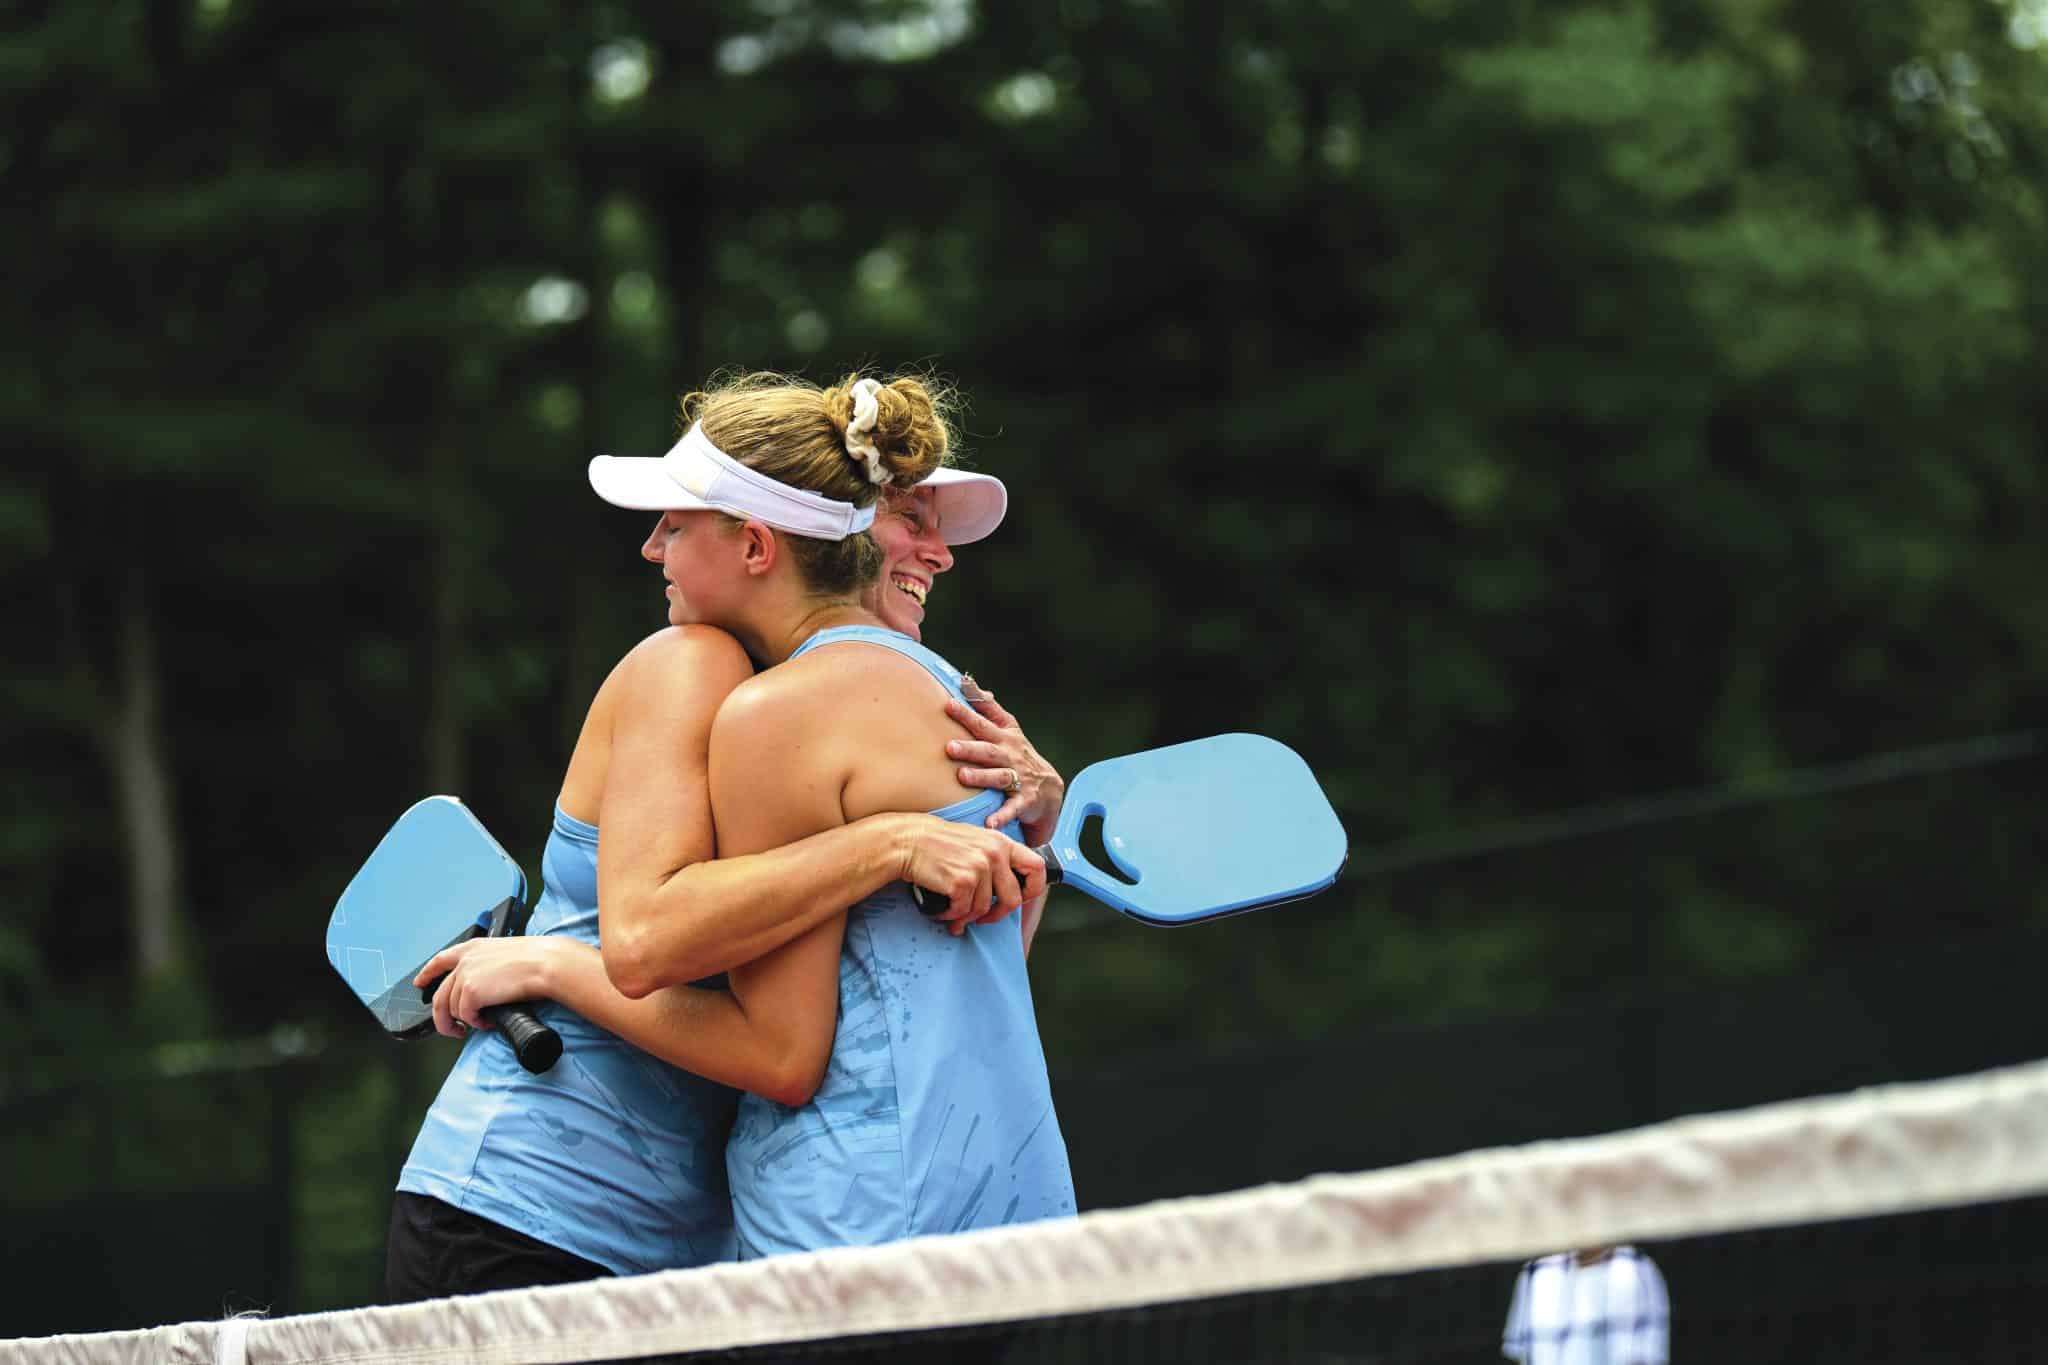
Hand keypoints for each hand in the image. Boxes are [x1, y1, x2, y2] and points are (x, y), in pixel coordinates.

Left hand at [413, 937, 567, 1037]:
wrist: (545, 963)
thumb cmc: (536, 959)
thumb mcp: (505, 954)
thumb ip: (488, 967)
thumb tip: (486, 989)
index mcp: (473, 948)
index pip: (440, 960)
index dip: (427, 973)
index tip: (420, 982)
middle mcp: (465, 961)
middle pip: (439, 995)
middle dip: (442, 1017)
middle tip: (452, 1029)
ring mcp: (465, 976)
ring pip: (451, 1009)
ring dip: (465, 1022)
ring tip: (480, 1024)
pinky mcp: (470, 993)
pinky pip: (465, 1016)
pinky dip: (475, 1024)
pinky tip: (487, 1022)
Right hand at [898, 814, 1047, 935]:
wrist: (908, 841)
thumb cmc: (938, 843)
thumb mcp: (975, 840)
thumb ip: (996, 857)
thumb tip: (1010, 886)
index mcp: (1001, 842)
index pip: (1037, 868)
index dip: (1033, 889)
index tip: (1019, 899)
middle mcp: (994, 854)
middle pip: (1013, 899)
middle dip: (998, 915)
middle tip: (984, 918)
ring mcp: (979, 868)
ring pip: (983, 909)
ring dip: (966, 917)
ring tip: (953, 912)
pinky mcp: (961, 882)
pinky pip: (962, 911)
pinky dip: (951, 915)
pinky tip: (943, 909)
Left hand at [943, 682, 1064, 846]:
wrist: (1049, 788)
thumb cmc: (1019, 754)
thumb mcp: (1008, 728)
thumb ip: (988, 707)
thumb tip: (969, 683)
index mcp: (1004, 738)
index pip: (984, 723)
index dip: (968, 713)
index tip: (948, 704)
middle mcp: (1011, 756)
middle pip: (989, 750)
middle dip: (970, 748)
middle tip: (950, 747)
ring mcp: (1019, 778)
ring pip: (999, 777)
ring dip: (981, 777)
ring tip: (962, 776)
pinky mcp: (1025, 801)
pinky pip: (1012, 809)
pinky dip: (1001, 816)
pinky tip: (989, 823)